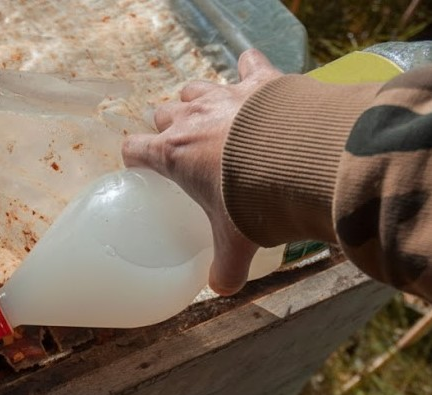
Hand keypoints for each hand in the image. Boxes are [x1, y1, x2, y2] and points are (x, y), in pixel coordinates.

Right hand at [122, 49, 282, 294]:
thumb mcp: (236, 240)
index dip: (136, 158)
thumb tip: (223, 290)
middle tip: (186, 147)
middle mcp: (191, 119)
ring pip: (195, 87)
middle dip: (169, 127)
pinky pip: (248, 64)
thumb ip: (226, 266)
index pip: (134, 148)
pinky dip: (250, 68)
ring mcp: (225, 95)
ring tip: (214, 116)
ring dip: (199, 99)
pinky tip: (254, 75)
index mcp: (173, 155)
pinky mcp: (260, 81)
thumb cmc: (254, 199)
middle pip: (163, 113)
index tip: (144, 168)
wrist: (299, 159)